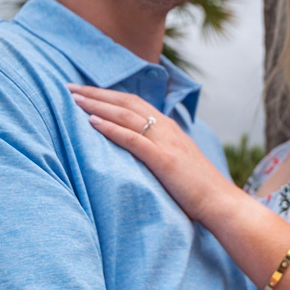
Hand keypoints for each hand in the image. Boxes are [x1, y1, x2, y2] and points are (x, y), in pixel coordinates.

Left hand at [67, 84, 239, 222]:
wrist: (220, 202)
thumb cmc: (198, 188)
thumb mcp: (177, 163)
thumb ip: (159, 152)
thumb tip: (137, 152)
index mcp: (169, 127)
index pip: (133, 102)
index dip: (107, 94)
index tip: (84, 91)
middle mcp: (166, 128)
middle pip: (125, 102)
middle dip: (95, 93)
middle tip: (69, 87)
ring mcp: (165, 142)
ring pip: (126, 114)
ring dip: (97, 105)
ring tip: (74, 99)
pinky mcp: (163, 159)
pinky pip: (132, 138)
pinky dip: (111, 128)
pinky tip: (92, 122)